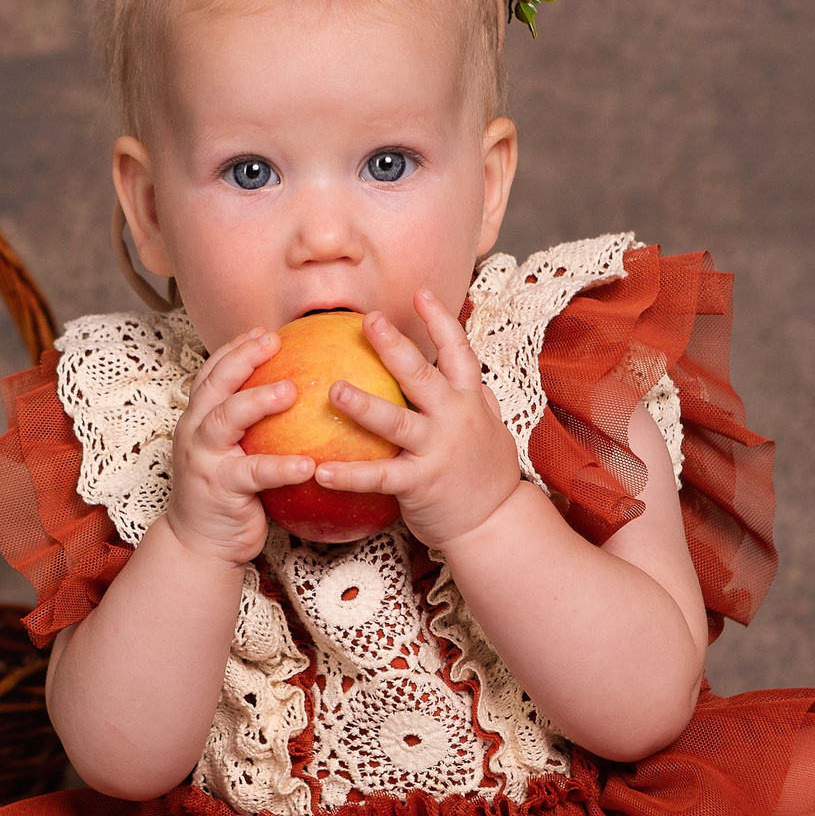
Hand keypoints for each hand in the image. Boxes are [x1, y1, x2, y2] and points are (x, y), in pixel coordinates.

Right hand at [157, 327, 315, 568]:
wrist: (199, 544)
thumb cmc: (226, 494)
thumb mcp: (232, 451)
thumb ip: (251, 426)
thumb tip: (299, 395)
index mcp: (198, 419)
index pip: (211, 373)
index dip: (234, 348)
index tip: (264, 331)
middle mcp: (194, 432)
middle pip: (214, 384)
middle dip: (242, 358)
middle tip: (274, 342)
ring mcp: (203, 459)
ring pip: (225, 419)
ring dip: (257, 401)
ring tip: (291, 390)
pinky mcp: (220, 488)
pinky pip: (254, 473)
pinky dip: (281, 466)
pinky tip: (308, 464)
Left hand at [317, 291, 523, 549]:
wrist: (495, 523)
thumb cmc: (485, 472)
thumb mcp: (489, 425)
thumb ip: (472, 395)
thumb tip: (459, 363)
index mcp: (469, 400)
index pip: (459, 351)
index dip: (440, 320)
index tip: (420, 293)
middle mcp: (455, 419)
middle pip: (423, 375)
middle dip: (395, 346)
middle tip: (367, 321)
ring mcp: (438, 451)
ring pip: (397, 422)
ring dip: (365, 405)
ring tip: (334, 390)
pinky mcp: (420, 484)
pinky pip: (378, 478)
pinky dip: (348, 475)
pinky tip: (319, 470)